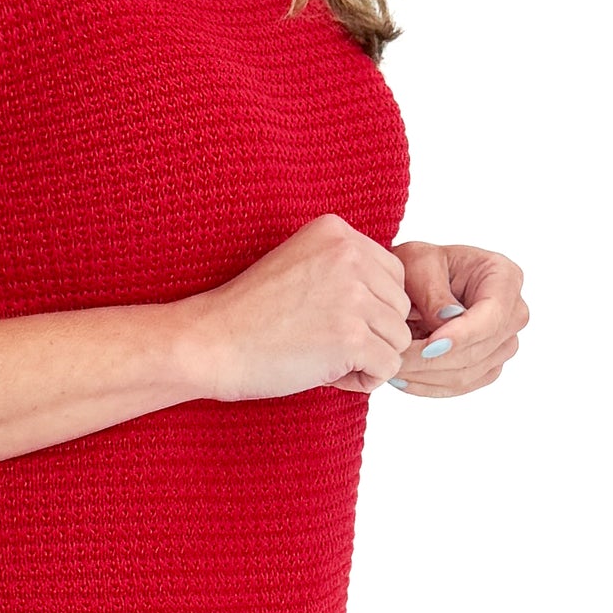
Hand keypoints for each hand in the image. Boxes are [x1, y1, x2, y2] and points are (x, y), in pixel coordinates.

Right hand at [181, 213, 412, 401]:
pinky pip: (388, 367)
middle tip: (327, 343)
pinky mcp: (351, 336)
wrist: (212, 341)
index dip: (369, 308)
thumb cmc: (251, 314)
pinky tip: (329, 374)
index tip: (330, 319)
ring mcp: (352, 295)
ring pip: (399, 338)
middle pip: (400, 307)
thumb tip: (401, 303)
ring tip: (326, 358)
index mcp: (337, 231)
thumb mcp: (301, 265)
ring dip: (369, 358)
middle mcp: (349, 254)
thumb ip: (348, 270)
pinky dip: (364, 380)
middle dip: (373, 333)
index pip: (393, 275)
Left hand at [386, 242, 528, 398]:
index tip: (428, 345)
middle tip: (395, 358)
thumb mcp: (420, 263)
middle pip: (479, 350)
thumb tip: (447, 320)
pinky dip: (429, 385)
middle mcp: (513, 313)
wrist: (418, 280)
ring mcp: (504, 343)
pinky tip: (402, 378)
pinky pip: (461, 385)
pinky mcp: (488, 366)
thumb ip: (433, 292)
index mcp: (505, 278)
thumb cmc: (421, 264)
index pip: (492, 315)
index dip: (461, 335)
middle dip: (433, 359)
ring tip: (392, 367)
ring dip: (426, 375)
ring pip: (468, 373)